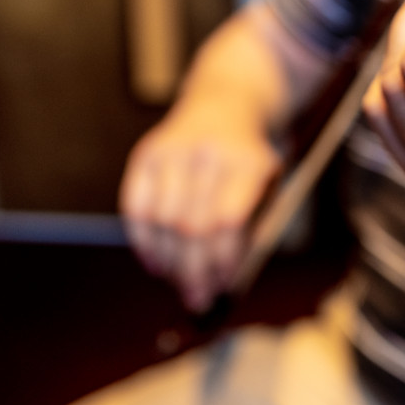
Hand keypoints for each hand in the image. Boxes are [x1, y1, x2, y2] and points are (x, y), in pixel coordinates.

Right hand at [118, 100, 281, 311]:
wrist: (225, 106)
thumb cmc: (250, 160)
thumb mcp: (268, 186)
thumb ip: (253, 231)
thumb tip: (227, 284)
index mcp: (247, 161)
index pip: (227, 221)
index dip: (222, 260)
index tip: (223, 288)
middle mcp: (208, 153)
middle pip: (192, 227)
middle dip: (194, 271)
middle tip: (198, 299)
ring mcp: (172, 150)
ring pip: (162, 222)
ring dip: (169, 262)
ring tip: (179, 281)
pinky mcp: (145, 154)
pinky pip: (136, 209)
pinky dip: (143, 243)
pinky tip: (156, 263)